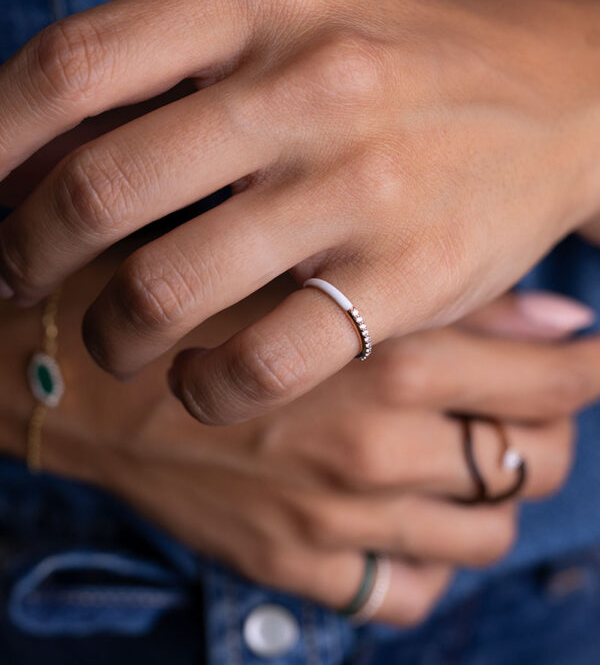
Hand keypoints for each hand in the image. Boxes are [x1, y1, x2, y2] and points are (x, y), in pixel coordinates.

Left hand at [0, 0, 598, 426]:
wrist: (558, 99)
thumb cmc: (401, 63)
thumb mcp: (293, 21)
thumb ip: (175, 69)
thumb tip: (41, 148)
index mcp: (262, 3)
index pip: (73, 65)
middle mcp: (306, 85)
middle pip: (101, 185)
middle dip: (27, 251)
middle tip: (18, 277)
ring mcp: (361, 185)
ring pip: (170, 286)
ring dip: (109, 333)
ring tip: (112, 342)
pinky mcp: (410, 276)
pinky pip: (265, 358)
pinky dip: (206, 386)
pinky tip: (199, 382)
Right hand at [13, 287, 594, 626]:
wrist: (83, 372)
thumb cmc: (198, 299)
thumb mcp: (313, 269)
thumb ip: (437, 291)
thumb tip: (558, 312)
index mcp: (389, 360)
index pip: (550, 381)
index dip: (589, 367)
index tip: (595, 354)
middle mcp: (375, 449)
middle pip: (530, 463)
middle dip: (547, 431)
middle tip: (525, 403)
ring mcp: (336, 520)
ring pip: (485, 533)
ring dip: (493, 493)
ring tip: (467, 454)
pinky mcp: (295, 566)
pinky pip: (408, 590)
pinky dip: (428, 557)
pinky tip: (409, 516)